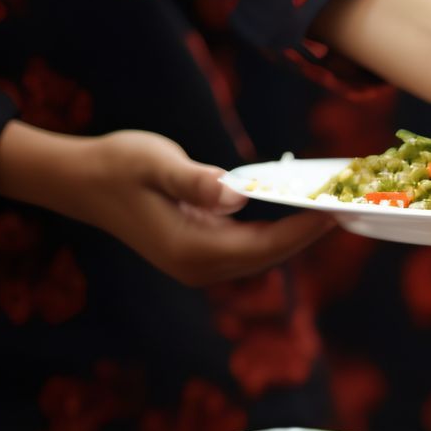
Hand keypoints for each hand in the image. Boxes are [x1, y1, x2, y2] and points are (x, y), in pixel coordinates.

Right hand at [0, 126, 333, 286]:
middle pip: (270, 255)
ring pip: (263, 253)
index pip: (262, 246)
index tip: (335, 211)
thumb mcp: (153, 162)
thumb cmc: (116, 165)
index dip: (302, 230)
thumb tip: (233, 195)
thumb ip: (193, 180)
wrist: (81, 181)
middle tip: (349, 206)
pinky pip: (250, 246)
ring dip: (297, 233)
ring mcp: (199, 265)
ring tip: (333, 207)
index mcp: (190, 251)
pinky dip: (277, 230)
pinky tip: (300, 209)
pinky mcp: (200, 254)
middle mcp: (198, 268)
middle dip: (309, 233)